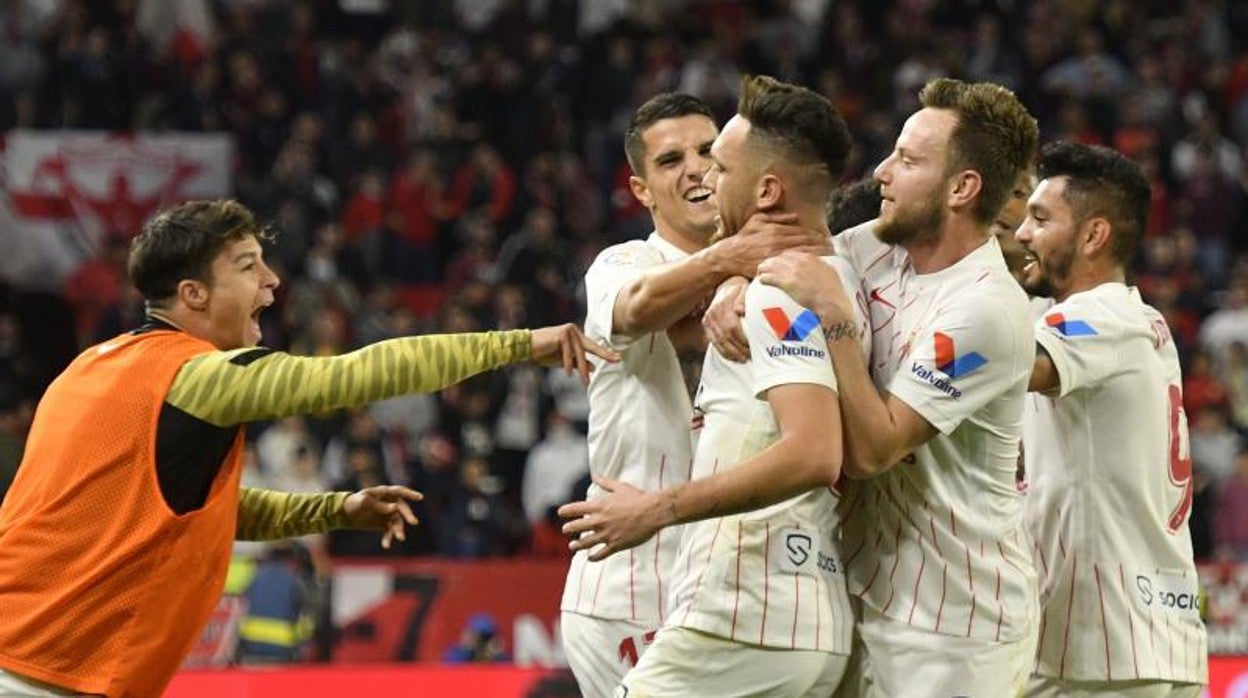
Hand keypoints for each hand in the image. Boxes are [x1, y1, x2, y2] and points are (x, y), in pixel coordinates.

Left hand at [342, 485, 422, 549]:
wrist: (345, 514)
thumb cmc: (353, 503)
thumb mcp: (363, 502)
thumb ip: (378, 504)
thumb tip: (395, 508)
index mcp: (384, 492)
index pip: (399, 491)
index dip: (410, 494)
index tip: (420, 498)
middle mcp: (389, 502)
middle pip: (402, 508)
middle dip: (408, 515)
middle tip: (413, 522)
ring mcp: (387, 513)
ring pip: (397, 522)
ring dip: (398, 530)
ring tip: (400, 538)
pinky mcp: (384, 524)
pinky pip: (389, 531)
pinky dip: (388, 538)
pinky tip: (386, 545)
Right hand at [531, 323, 619, 384]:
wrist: (526, 347)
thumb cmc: (543, 353)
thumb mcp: (563, 361)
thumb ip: (577, 363)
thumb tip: (593, 368)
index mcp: (575, 335)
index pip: (592, 345)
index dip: (604, 353)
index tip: (617, 358)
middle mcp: (574, 330)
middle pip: (589, 348)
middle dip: (603, 356)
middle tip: (616, 361)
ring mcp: (568, 330)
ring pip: (579, 354)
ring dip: (581, 369)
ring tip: (585, 382)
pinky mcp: (562, 334)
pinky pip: (568, 354)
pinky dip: (567, 365)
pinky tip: (567, 374)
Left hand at [558, 475, 667, 561]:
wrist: (653, 512)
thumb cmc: (638, 498)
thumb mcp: (620, 486)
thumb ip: (605, 482)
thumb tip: (595, 475)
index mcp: (599, 506)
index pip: (575, 509)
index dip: (565, 511)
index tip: (560, 513)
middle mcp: (599, 521)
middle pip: (577, 527)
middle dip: (569, 528)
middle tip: (566, 530)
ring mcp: (607, 534)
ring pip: (585, 543)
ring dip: (577, 545)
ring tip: (572, 546)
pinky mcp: (616, 545)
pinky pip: (601, 554)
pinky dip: (594, 557)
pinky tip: (590, 558)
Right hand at [703, 276, 748, 361]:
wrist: (726, 284)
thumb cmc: (740, 288)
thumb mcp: (744, 288)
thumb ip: (743, 299)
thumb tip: (740, 311)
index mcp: (723, 305)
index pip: (732, 327)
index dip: (742, 339)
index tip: (752, 346)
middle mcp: (713, 313)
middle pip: (725, 336)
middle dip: (738, 348)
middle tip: (750, 355)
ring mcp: (708, 320)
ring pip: (719, 341)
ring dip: (732, 352)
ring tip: (743, 359)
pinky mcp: (706, 325)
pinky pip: (713, 341)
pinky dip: (723, 351)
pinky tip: (732, 357)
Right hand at [714, 212, 832, 277]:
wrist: (729, 255)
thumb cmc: (744, 237)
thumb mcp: (758, 220)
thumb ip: (778, 217)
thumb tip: (796, 216)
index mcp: (776, 231)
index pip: (802, 233)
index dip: (817, 236)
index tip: (828, 238)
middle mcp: (777, 243)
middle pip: (805, 243)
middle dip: (821, 245)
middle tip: (833, 248)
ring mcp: (775, 256)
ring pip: (801, 255)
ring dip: (817, 255)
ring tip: (829, 256)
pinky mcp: (772, 268)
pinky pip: (791, 267)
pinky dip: (803, 266)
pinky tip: (813, 267)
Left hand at [757, 251, 852, 323]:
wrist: (832, 303)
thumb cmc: (833, 292)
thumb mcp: (830, 272)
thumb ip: (822, 266)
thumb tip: (821, 266)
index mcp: (811, 258)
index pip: (790, 254)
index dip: (782, 259)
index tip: (779, 264)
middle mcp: (800, 262)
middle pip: (779, 258)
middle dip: (772, 263)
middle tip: (767, 269)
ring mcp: (793, 271)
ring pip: (771, 265)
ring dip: (765, 269)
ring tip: (761, 273)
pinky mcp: (787, 282)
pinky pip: (769, 277)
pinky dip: (764, 279)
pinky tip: (762, 281)